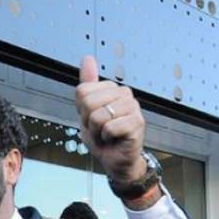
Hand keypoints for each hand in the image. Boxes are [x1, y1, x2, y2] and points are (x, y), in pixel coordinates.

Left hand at [76, 56, 145, 183]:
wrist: (115, 159)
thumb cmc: (103, 137)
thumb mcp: (87, 110)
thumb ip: (87, 84)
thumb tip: (87, 58)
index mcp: (111, 89)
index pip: (82, 91)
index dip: (81, 110)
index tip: (91, 119)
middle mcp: (124, 94)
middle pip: (88, 102)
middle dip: (88, 121)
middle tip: (99, 129)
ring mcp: (132, 107)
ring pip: (98, 116)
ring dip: (97, 132)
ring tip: (106, 134)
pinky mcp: (136, 122)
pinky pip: (109, 127)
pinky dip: (107, 138)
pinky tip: (114, 139)